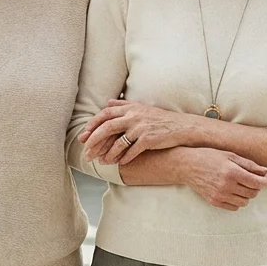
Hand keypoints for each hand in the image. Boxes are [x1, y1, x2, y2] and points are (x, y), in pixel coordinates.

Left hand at [78, 99, 198, 164]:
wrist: (182, 127)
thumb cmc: (161, 118)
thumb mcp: (141, 108)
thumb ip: (124, 104)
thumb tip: (107, 102)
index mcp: (130, 108)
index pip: (105, 114)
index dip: (93, 124)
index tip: (84, 134)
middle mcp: (134, 116)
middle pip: (107, 127)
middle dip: (94, 141)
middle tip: (87, 152)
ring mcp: (141, 128)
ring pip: (118, 142)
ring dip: (108, 154)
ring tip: (102, 162)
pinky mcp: (149, 139)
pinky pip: (132, 151)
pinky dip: (124, 158)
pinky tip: (119, 164)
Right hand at [180, 147, 266, 210]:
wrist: (187, 166)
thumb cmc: (208, 157)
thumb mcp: (229, 155)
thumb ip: (248, 164)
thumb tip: (264, 171)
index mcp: (232, 172)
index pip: (256, 182)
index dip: (266, 182)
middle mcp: (226, 185)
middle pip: (252, 193)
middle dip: (256, 187)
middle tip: (252, 180)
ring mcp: (220, 195)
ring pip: (244, 202)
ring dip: (246, 195)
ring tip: (241, 186)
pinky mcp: (214, 201)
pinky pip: (234, 207)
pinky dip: (237, 201)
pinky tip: (233, 192)